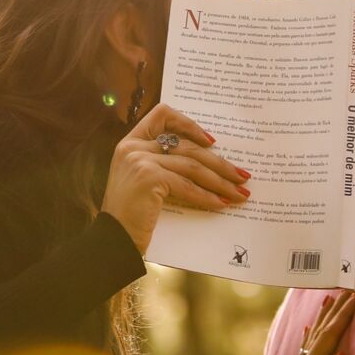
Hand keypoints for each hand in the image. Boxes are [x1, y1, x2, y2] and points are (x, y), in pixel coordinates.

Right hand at [100, 104, 251, 253]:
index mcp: (131, 142)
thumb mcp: (143, 181)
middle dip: (219, 162)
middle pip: (187, 146)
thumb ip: (163, 164)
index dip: (189, 124)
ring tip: (239, 192)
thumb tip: (206, 165)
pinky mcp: (149, 177)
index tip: (211, 141)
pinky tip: (221, 204)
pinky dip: (207, 196)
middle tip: (242, 176)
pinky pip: (187, 185)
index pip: (162, 115)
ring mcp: (140, 160)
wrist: (113, 239)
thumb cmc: (130, 215)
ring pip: (192, 165)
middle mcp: (134, 147)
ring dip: (220, 181)